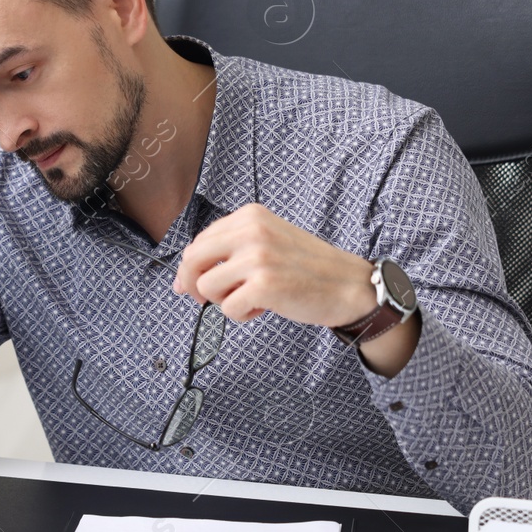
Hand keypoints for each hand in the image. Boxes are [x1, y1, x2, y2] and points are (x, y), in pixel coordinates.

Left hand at [171, 204, 375, 325]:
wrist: (348, 284)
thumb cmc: (307, 267)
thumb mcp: (269, 240)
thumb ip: (231, 249)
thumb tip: (184, 279)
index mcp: (250, 216)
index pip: (199, 241)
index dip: (190, 268)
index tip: (192, 284)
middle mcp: (251, 230)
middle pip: (191, 260)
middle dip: (193, 285)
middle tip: (211, 298)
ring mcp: (257, 258)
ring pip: (206, 287)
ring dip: (224, 301)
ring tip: (251, 299)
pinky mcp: (263, 286)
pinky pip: (227, 309)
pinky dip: (241, 315)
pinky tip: (262, 308)